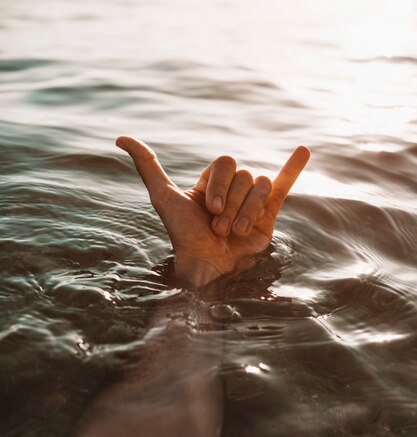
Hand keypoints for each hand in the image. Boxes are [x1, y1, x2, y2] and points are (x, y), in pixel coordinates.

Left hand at [116, 137, 309, 286]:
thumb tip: (121, 137)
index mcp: (211, 183)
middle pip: (244, 175)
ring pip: (260, 185)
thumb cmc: (183, 234)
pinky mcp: (269, 215)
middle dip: (231, 203)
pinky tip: (303, 151)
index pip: (225, 162)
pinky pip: (283, 185)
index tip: (208, 209)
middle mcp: (232, 190)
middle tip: (219, 227)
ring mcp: (251, 201)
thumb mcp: (163, 196)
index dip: (219, 184)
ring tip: (236, 232)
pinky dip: (293, 169)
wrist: (207, 266)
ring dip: (247, 210)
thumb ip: (147, 166)